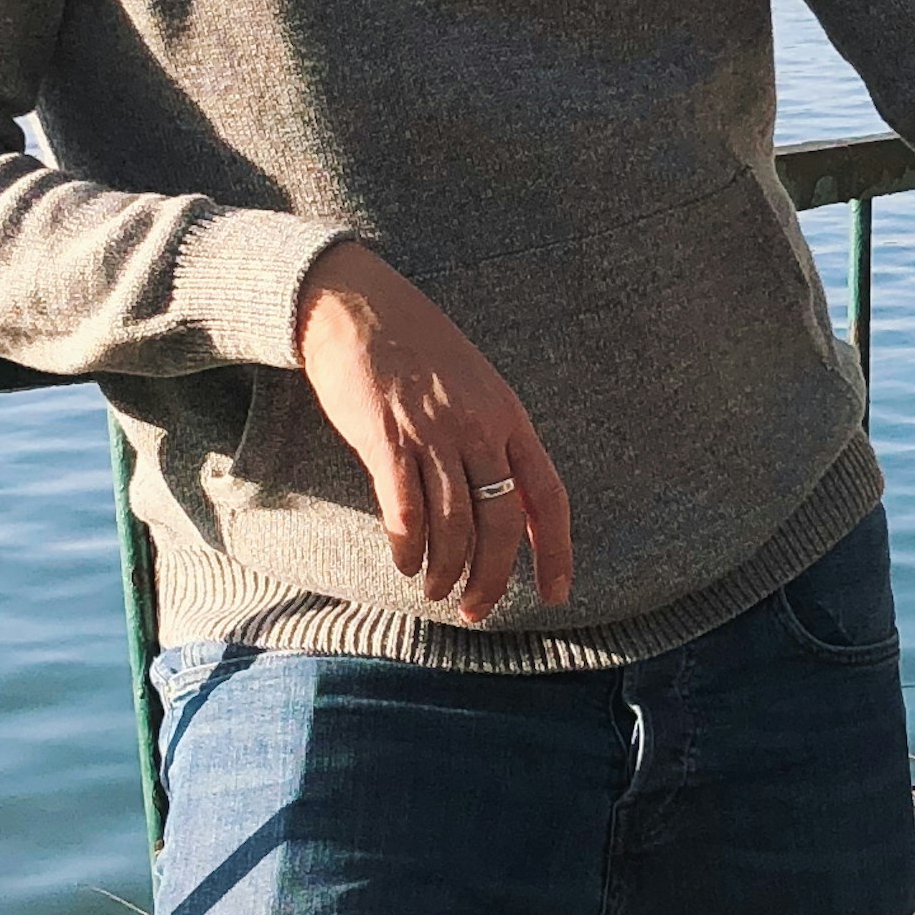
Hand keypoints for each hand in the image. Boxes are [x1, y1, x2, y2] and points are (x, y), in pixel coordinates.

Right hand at [294, 242, 574, 618]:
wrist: (357, 304)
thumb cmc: (416, 347)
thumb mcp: (475, 386)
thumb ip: (492, 438)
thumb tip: (503, 501)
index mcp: (509, 417)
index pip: (547, 496)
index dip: (556, 551)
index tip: (558, 593)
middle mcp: (478, 428)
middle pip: (500, 523)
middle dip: (493, 578)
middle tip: (476, 610)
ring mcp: (433, 433)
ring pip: (453, 525)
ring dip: (446, 570)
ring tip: (436, 590)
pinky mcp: (386, 439)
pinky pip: (405, 511)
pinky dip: (408, 547)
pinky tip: (405, 563)